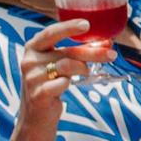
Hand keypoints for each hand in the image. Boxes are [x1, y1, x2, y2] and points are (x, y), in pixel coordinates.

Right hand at [10, 16, 107, 140]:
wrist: (36, 117)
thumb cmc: (50, 84)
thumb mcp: (59, 64)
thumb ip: (76, 51)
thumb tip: (106, 42)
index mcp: (33, 47)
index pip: (51, 32)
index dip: (69, 27)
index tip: (87, 24)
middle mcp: (29, 60)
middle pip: (66, 52)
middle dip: (92, 52)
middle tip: (111, 54)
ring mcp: (32, 78)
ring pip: (67, 66)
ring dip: (82, 68)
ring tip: (86, 72)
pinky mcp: (38, 94)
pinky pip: (62, 83)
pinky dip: (68, 84)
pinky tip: (66, 86)